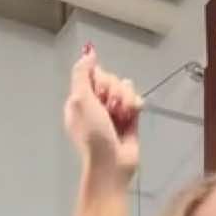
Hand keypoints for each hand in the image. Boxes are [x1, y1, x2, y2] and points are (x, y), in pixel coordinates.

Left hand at [63, 45, 140, 181]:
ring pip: (125, 87)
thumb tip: (88, 52)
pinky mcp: (130, 118)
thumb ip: (82, 73)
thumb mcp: (80, 100)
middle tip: (109, 109)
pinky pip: (135, 99)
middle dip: (113, 91)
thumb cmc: (93, 135)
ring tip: (121, 115)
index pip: (94, 73)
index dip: (99, 79)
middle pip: (111, 79)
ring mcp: (113, 111)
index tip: (97, 94)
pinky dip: (135, 105)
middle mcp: (96, 103)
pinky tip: (132, 115)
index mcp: (80, 99)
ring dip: (125, 99)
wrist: (111, 163)